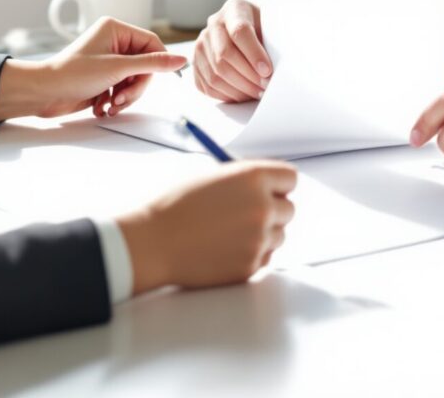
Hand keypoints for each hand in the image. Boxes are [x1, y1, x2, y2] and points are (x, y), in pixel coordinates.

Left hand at [0, 17, 186, 120]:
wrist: (43, 94)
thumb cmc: (72, 75)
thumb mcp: (117, 68)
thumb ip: (152, 64)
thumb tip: (181, 60)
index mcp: (116, 29)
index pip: (152, 44)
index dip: (158, 64)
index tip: (162, 79)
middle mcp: (113, 42)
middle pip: (145, 66)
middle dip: (136, 87)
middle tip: (122, 98)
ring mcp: (108, 61)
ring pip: (135, 81)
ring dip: (125, 97)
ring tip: (110, 105)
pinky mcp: (102, 78)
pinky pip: (122, 89)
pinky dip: (115, 101)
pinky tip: (102, 107)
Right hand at [115, 161, 296, 292]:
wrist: (153, 243)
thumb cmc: (175, 206)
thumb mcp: (212, 178)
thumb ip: (243, 181)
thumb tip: (266, 188)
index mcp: (253, 178)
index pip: (290, 178)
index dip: (278, 185)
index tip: (269, 190)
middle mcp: (262, 207)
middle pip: (289, 209)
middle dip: (272, 210)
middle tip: (247, 214)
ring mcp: (259, 239)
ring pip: (279, 236)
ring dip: (263, 234)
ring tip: (229, 233)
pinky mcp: (251, 266)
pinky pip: (265, 258)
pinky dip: (251, 254)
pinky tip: (224, 249)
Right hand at [191, 0, 271, 101]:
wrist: (246, 26)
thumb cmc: (263, 27)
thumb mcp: (271, 25)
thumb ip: (274, 41)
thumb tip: (274, 70)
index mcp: (234, 9)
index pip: (240, 31)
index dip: (254, 54)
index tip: (268, 71)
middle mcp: (213, 24)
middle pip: (224, 55)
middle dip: (248, 76)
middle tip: (265, 87)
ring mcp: (201, 43)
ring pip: (215, 73)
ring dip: (239, 89)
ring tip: (256, 93)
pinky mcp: (196, 62)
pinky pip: (207, 85)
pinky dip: (226, 95)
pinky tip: (242, 95)